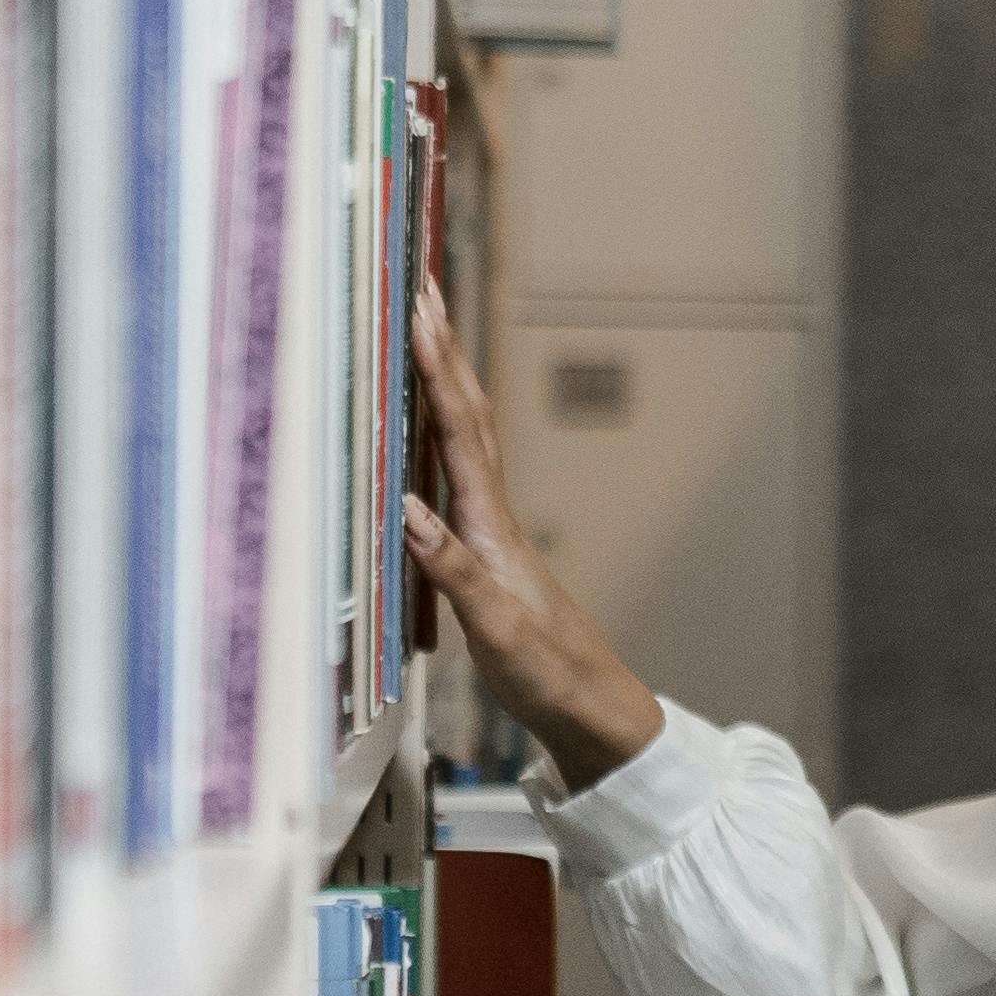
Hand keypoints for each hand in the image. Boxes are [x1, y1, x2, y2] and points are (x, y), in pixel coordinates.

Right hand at [402, 273, 667, 789]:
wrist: (589, 708)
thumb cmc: (548, 674)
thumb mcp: (495, 628)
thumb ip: (451, 568)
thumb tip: (406, 508)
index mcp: (492, 525)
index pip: (460, 430)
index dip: (438, 368)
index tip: (419, 307)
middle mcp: (492, 515)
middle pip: (465, 414)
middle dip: (442, 348)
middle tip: (420, 287)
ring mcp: (491, 529)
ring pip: (463, 437)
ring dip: (442, 381)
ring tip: (419, 331)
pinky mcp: (486, 550)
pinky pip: (455, 473)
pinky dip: (436, 436)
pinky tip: (420, 429)